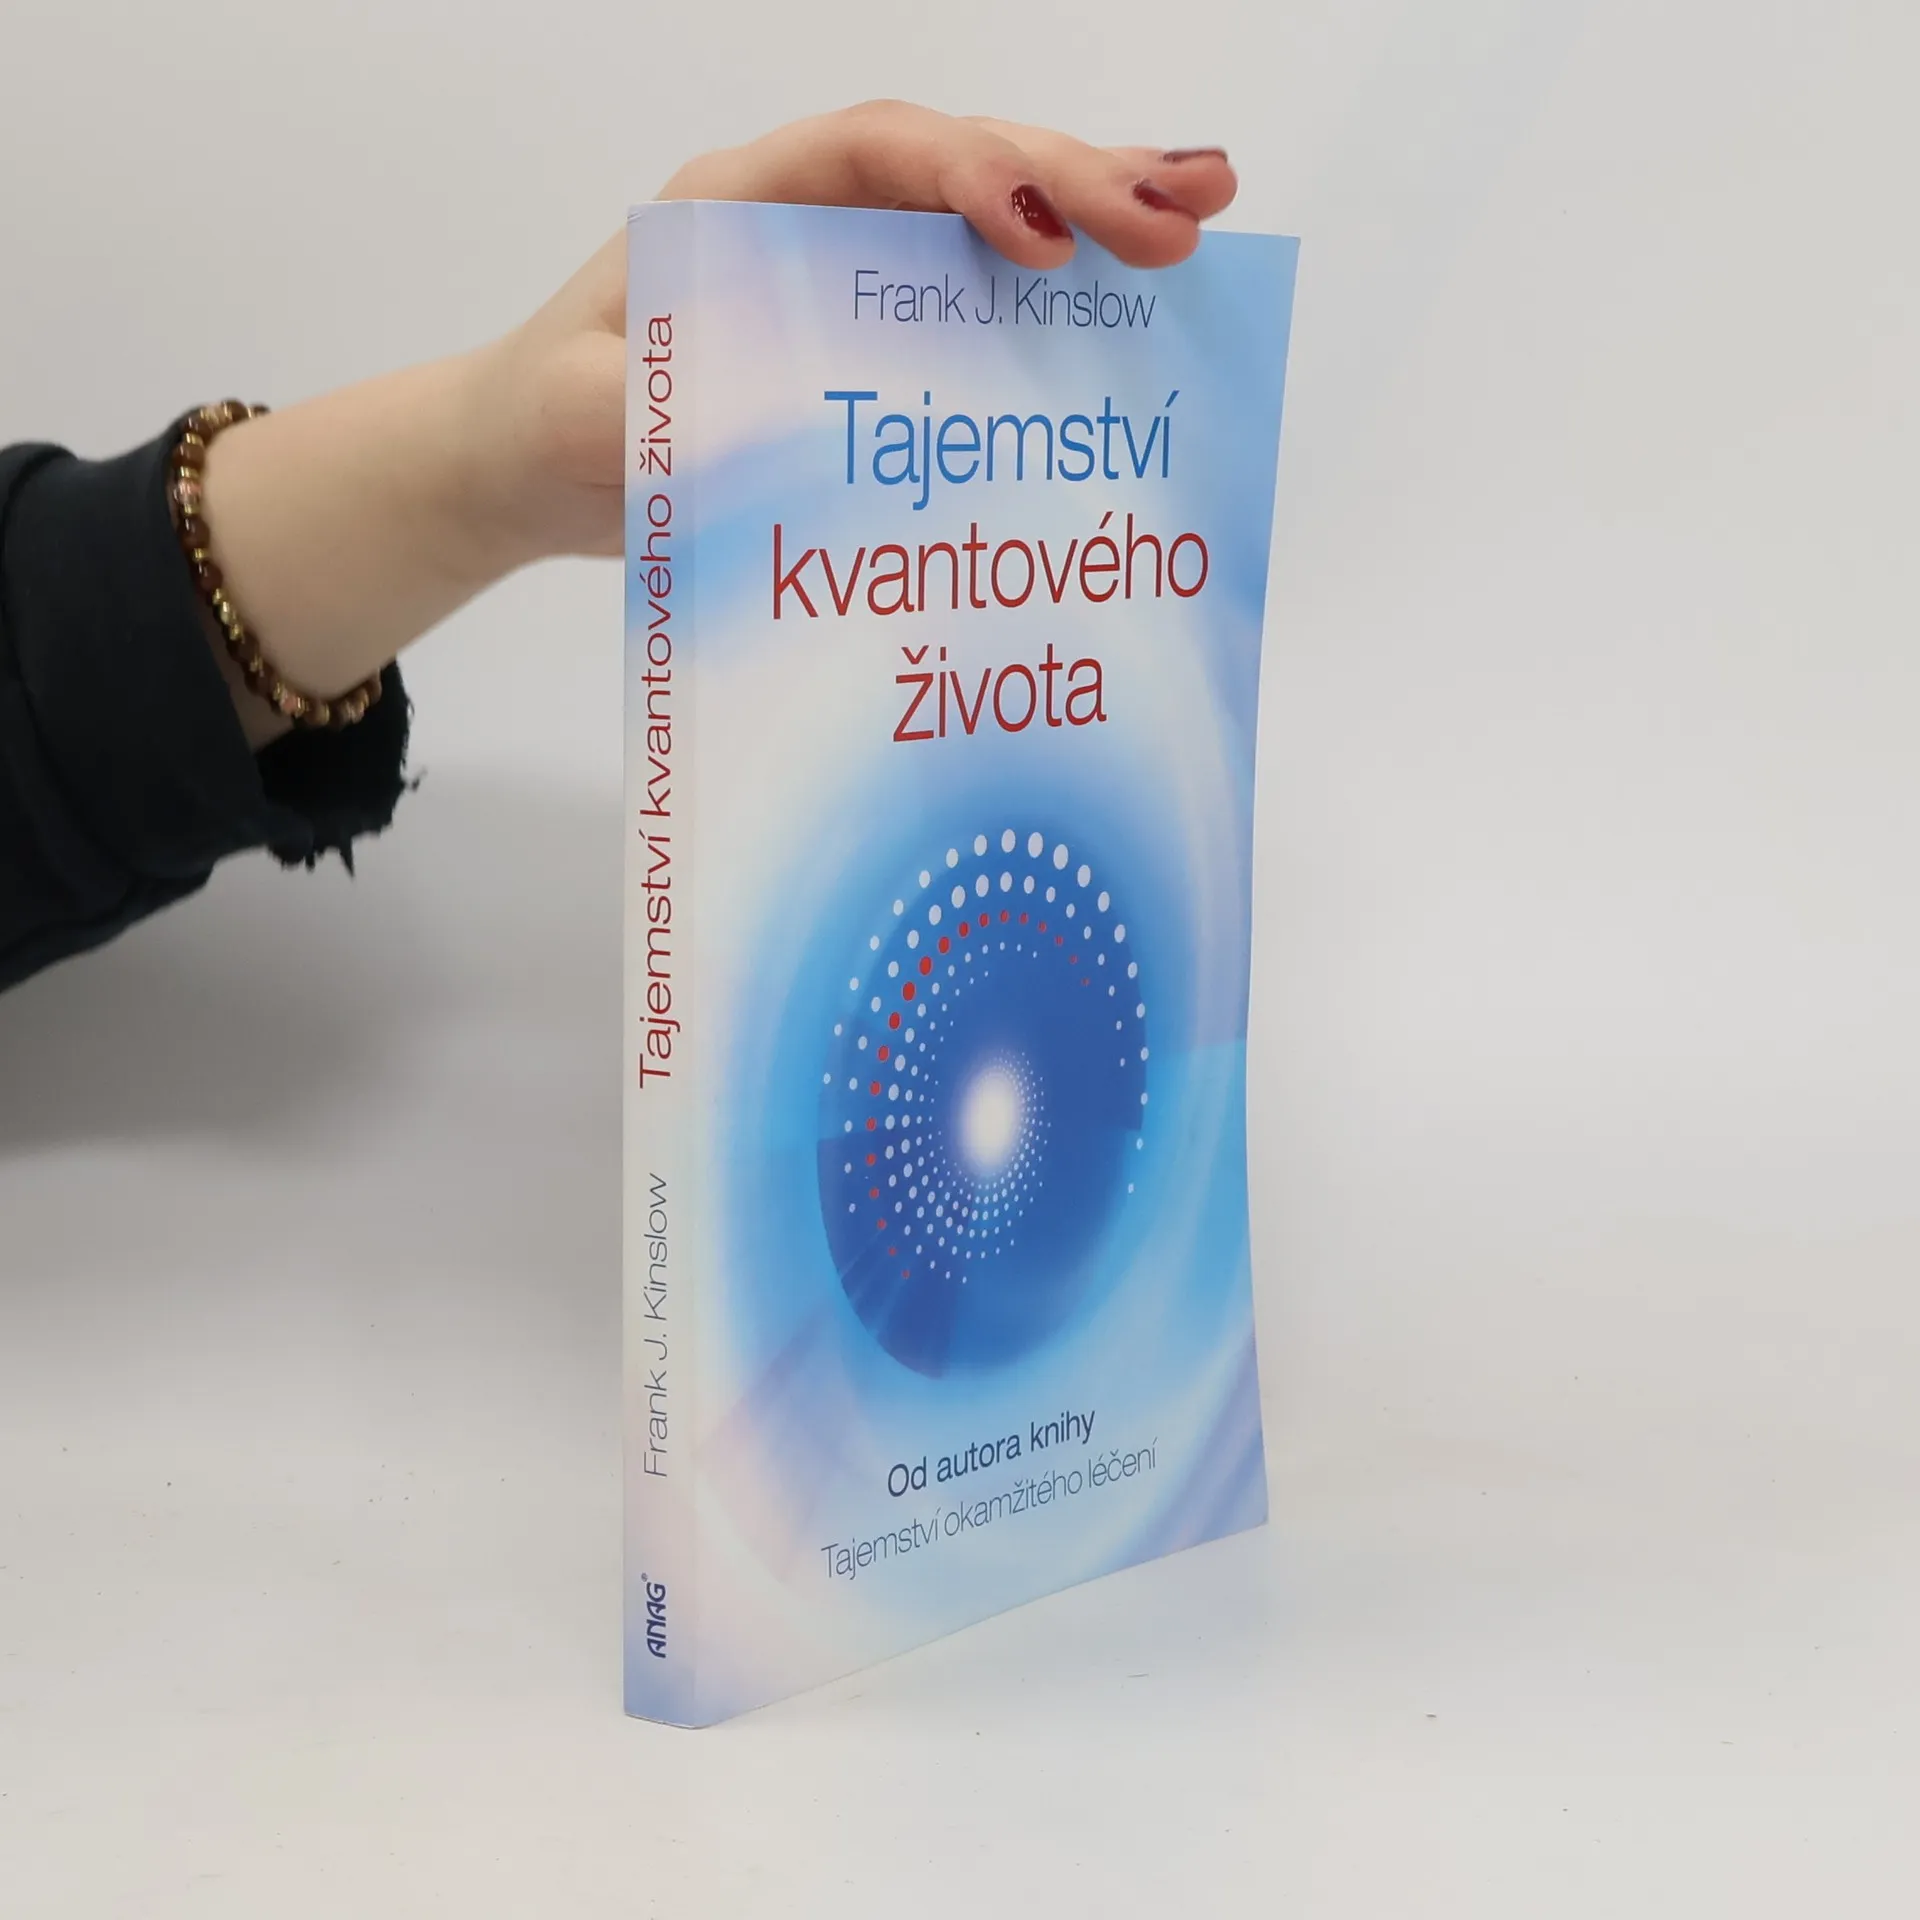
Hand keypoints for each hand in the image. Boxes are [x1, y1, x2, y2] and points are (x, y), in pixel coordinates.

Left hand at [196, 105, 1236, 744]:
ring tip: (1204, 205)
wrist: (529, 460)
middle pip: (956, 167)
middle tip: (1181, 216)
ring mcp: (846, 268)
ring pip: (986, 214)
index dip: (963, 180)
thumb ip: (673, 418)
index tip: (1039, 238)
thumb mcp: (588, 423)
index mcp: (735, 205)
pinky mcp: (872, 332)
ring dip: (1096, 205)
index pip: (867, 155)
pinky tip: (1137, 295)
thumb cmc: (550, 424)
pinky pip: (977, 295)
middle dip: (1072, 182)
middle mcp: (805, 216)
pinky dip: (1060, 292)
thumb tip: (798, 432)